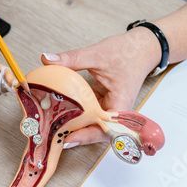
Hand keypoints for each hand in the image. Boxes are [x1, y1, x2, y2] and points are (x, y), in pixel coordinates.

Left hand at [41, 29, 161, 145]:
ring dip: (75, 126)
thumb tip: (46, 59)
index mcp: (120, 104)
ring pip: (92, 123)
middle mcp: (116, 111)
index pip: (104, 128)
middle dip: (76, 135)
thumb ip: (72, 58)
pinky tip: (59, 114)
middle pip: (96, 131)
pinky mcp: (102, 103)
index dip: (86, 136)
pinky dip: (76, 114)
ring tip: (54, 129)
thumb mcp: (97, 54)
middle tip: (54, 136)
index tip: (68, 140)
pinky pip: (89, 113)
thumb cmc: (127, 52)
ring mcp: (109, 108)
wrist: (141, 47)